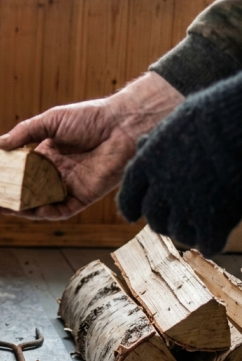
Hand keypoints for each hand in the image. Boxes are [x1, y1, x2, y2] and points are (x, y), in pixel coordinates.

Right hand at [0, 73, 183, 219]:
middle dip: (12, 194)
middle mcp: (57, 171)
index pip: (22, 168)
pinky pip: (62, 209)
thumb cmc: (90, 118)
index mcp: (48, 153)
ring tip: (7, 208)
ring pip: (43, 201)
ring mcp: (70, 185)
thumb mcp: (51, 120)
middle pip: (29, 188)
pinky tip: (33, 211)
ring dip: (25, 207)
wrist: (123, 126)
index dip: (7, 174)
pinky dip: (47, 213)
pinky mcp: (84, 196)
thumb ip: (25, 132)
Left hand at [117, 71, 241, 255]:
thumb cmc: (205, 118)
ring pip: (176, 232)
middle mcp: (161, 188)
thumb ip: (154, 144)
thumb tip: (141, 145)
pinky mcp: (213, 218)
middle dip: (161, 220)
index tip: (133, 215)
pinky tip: (214, 238)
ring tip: (195, 228)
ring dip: (184, 232)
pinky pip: (206, 242)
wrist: (232, 126)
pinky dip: (209, 243)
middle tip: (174, 219)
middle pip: (153, 217)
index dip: (131, 208)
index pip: (129, 197)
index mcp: (145, 166)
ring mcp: (186, 205)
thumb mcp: (169, 127)